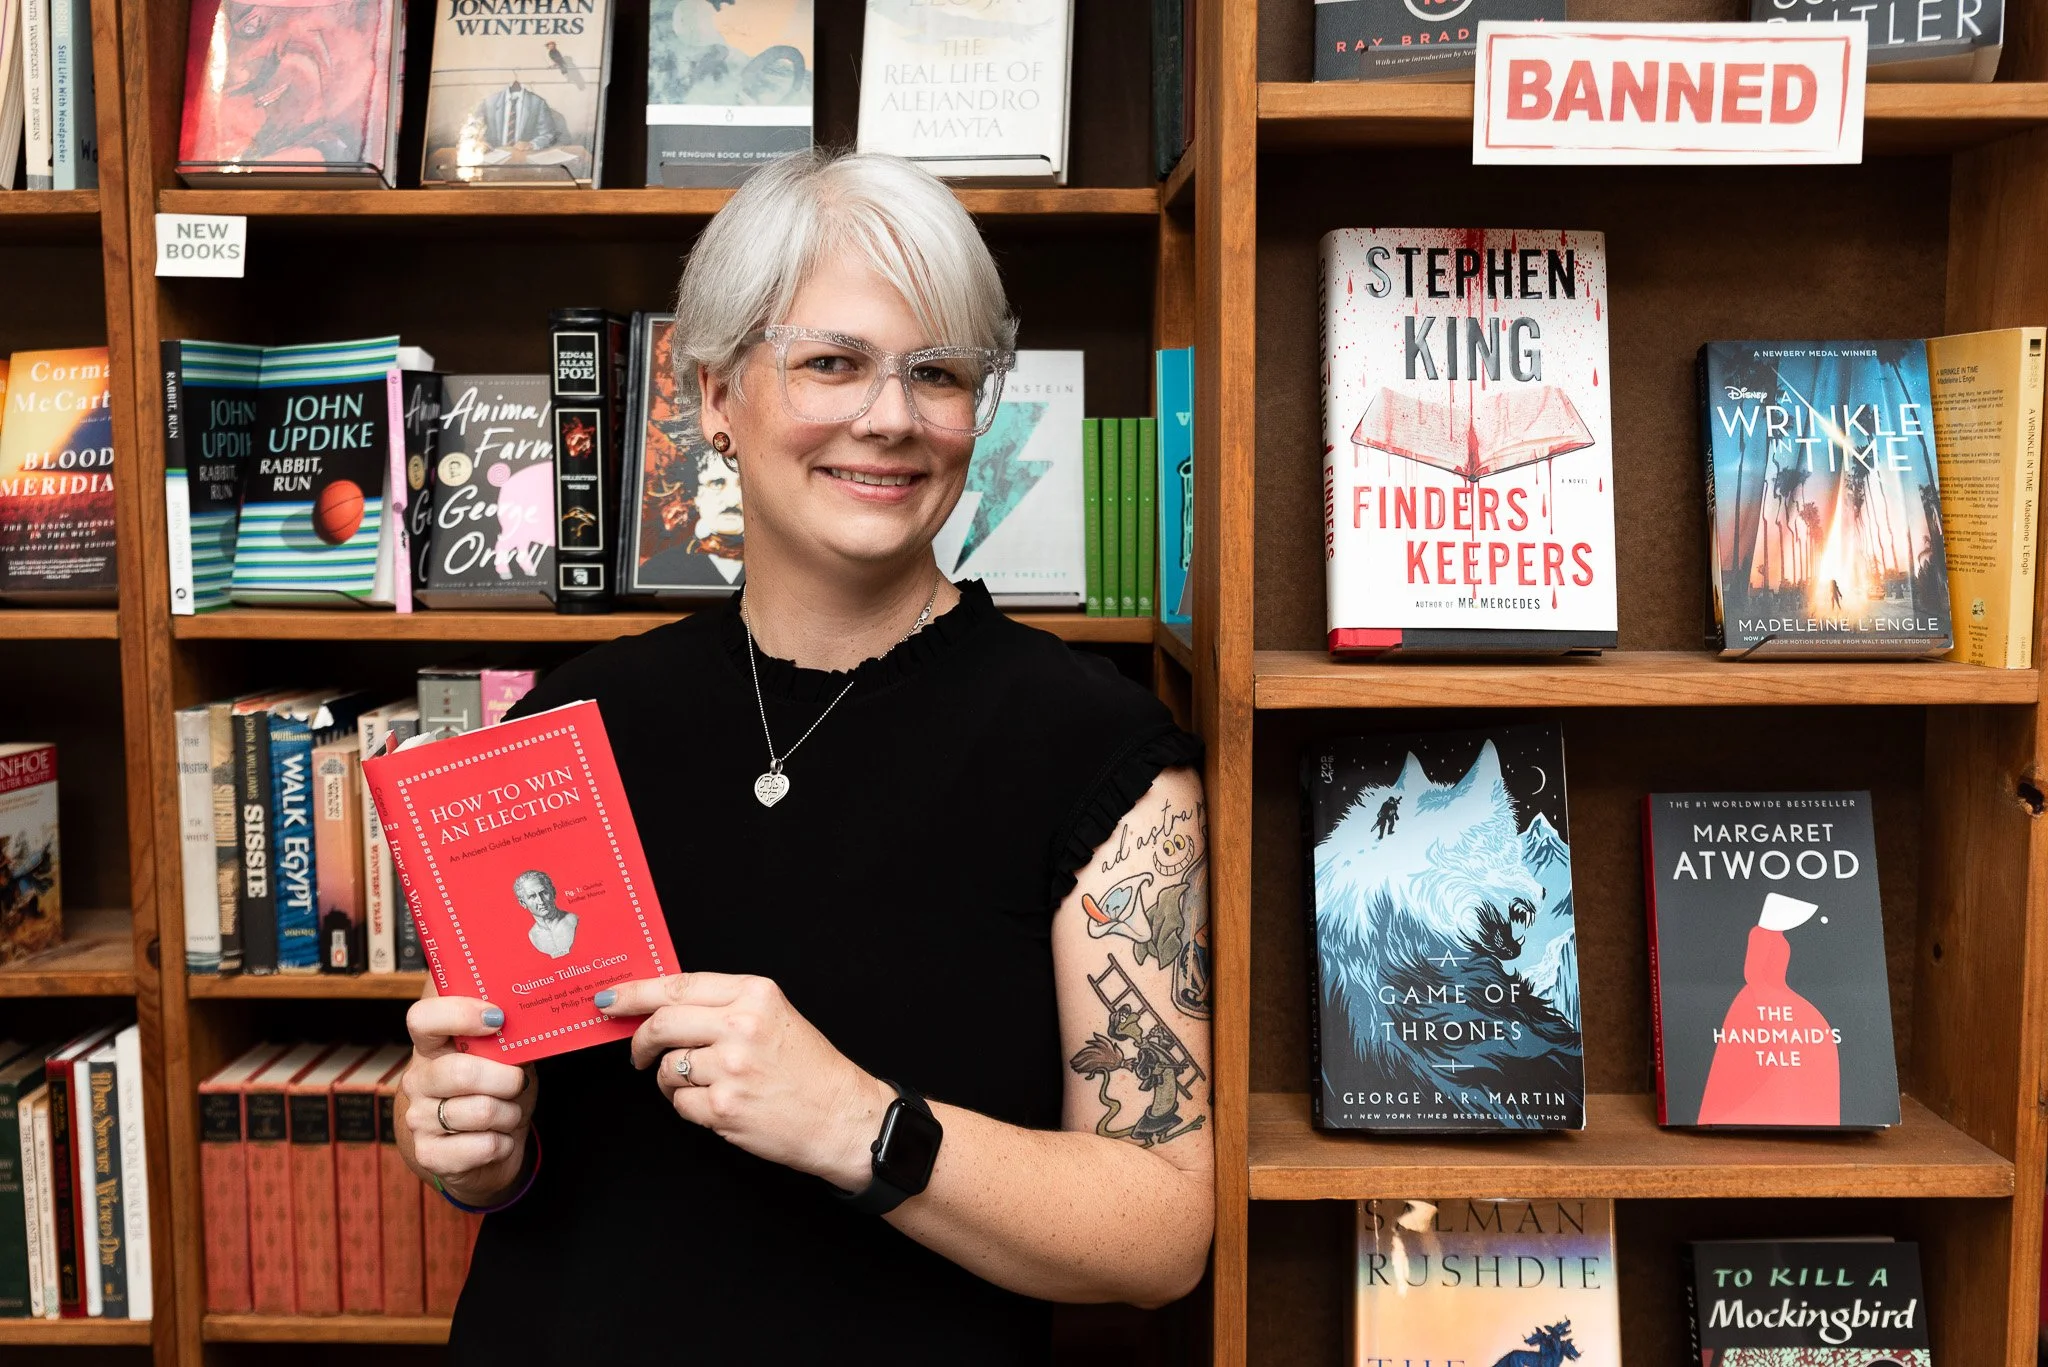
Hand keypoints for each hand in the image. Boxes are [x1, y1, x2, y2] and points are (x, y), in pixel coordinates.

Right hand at [401, 988, 536, 1204]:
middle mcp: (418, 1080)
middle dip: (506, 1079)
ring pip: (482, 1111)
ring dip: (510, 1114)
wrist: (486, 1149)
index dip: (459, 1014)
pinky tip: (498, 1139)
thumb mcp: (504, 1059)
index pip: (423, 1018)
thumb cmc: (496, 1093)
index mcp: (432, 1048)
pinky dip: (504, 1143)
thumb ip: (507, 1038)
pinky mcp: (429, 1155)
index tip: (497, 1019)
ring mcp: (418, 1119)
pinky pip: (485, 1145)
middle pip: (461, 1072)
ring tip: (507, 1113)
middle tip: (517, 1083)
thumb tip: (530, 1019)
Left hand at [598, 973, 893, 1192]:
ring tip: (701, 1085)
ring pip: (667, 1068)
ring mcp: (731, 1067)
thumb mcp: (774, 1017)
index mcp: (754, 995)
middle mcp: (741, 1025)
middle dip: (639, 1040)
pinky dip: (688, 1106)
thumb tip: (662, 1007)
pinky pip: (679, 1104)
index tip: (610, 1000)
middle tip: (638, 1053)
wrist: (842, 1116)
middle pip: (661, 1023)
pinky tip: (716, 1105)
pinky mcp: (723, 1107)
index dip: (635, 993)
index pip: (677, 985)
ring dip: (671, 1080)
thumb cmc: (809, 1069)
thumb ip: (724, 1006)